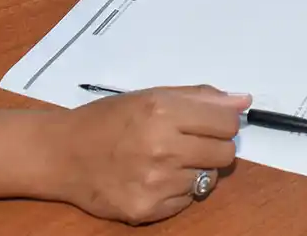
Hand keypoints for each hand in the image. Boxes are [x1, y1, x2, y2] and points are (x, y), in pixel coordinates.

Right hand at [42, 87, 248, 223]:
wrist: (63, 155)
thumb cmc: (107, 120)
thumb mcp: (150, 96)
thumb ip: (199, 98)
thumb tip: (243, 101)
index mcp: (162, 112)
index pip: (227, 123)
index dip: (223, 123)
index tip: (211, 123)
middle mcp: (161, 147)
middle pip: (225, 153)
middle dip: (213, 146)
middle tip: (190, 142)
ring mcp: (155, 182)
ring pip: (208, 179)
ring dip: (194, 169)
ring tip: (165, 160)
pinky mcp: (148, 210)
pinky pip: (187, 200)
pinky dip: (178, 190)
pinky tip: (154, 177)